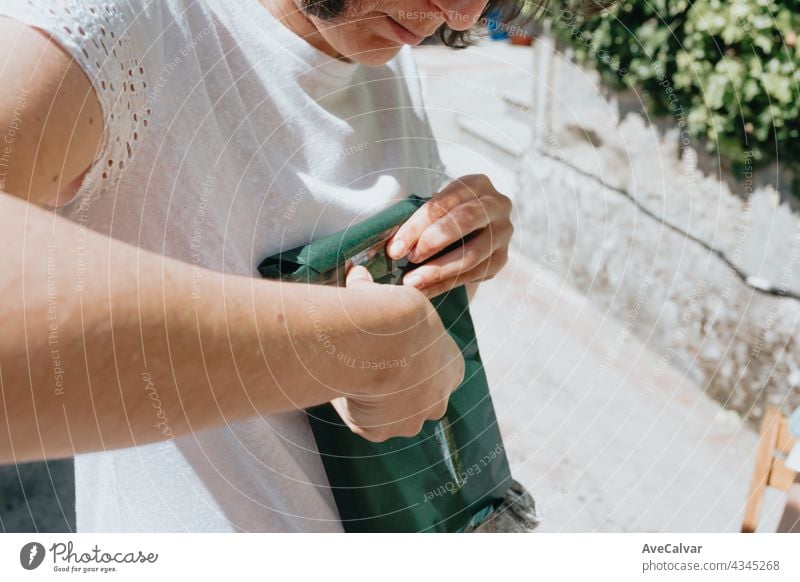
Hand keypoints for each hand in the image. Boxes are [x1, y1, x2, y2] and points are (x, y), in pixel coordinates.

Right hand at [331, 265, 464, 441]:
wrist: (381, 338)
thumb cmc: (393, 313)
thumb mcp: (393, 298)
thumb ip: (374, 292)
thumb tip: (357, 273)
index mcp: (452, 369)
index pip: (435, 371)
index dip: (413, 361)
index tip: (392, 350)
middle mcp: (437, 401)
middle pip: (417, 400)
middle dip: (396, 389)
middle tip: (369, 367)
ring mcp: (409, 420)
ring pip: (390, 415)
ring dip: (374, 401)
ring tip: (351, 375)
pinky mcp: (379, 432)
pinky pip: (362, 421)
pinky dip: (351, 406)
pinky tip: (341, 385)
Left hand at [386, 174, 513, 298]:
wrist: (474, 229)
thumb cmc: (446, 215)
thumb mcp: (437, 206)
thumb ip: (420, 220)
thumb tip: (394, 246)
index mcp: (476, 184)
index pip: (443, 203)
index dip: (417, 226)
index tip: (394, 248)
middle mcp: (496, 206)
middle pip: (464, 222)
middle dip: (432, 243)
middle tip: (409, 259)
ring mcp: (503, 233)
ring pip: (471, 255)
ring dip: (438, 271)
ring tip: (412, 282)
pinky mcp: (502, 259)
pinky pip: (474, 275)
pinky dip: (446, 284)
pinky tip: (425, 290)